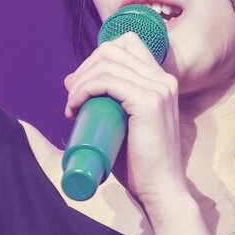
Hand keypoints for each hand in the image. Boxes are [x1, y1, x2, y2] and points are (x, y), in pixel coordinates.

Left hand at [63, 33, 189, 215]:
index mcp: (162, 81)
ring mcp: (159, 89)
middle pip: (112, 49)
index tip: (82, 87)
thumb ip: (105, 102)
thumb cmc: (140, 164)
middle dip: (85, 69)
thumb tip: (70, 81)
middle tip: (72, 99)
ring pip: (106, 63)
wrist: (160, 190)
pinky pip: (107, 81)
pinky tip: (75, 105)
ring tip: (72, 106)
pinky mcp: (149, 102)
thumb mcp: (121, 124)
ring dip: (80, 81)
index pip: (126, 44)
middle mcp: (164, 79)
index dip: (98, 60)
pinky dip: (85, 89)